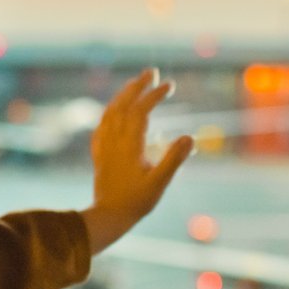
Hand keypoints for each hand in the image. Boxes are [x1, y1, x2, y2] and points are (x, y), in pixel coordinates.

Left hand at [83, 69, 194, 254]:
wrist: (108, 216)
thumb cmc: (136, 202)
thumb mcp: (160, 183)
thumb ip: (174, 159)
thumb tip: (189, 137)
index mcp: (129, 144)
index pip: (141, 110)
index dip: (155, 95)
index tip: (170, 85)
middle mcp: (114, 140)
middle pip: (123, 104)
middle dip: (137, 85)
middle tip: (152, 72)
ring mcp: (104, 145)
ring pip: (110, 111)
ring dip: (123, 94)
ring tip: (135, 84)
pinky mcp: (99, 153)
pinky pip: (102, 124)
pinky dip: (111, 111)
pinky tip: (114, 112)